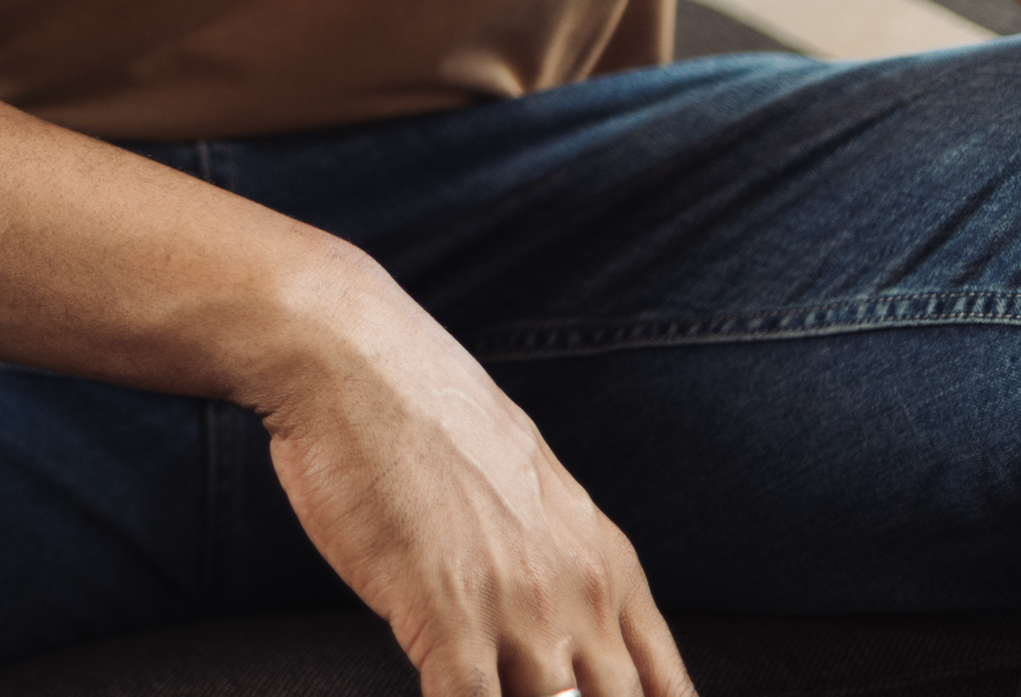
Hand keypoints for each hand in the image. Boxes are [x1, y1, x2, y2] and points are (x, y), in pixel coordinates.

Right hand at [248, 285, 692, 696]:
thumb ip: (551, 555)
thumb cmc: (419, 410)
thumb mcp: (526, 482)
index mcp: (607, 563)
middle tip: (532, 696)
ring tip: (479, 694)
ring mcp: (519, 609)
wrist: (351, 357)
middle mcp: (580, 594)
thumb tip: (545, 603)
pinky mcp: (449, 616)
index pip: (669, 690)